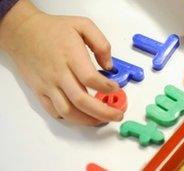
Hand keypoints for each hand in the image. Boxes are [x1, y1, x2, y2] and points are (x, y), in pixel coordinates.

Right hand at [0, 0, 122, 125]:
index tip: (116, 88)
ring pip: (68, 111)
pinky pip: (54, 111)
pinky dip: (69, 118)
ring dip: (87, 120)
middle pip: (81, 100)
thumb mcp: (83, 25)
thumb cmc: (54, 29)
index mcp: (71, 56)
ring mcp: (48, 85)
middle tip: (117, 115)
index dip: (106, 87)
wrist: (23, 33)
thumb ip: (101, 44)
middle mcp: (59, 73)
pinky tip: (81, 116)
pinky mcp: (40, 91)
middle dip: (103, 112)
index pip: (90, 78)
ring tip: (102, 120)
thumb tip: (109, 66)